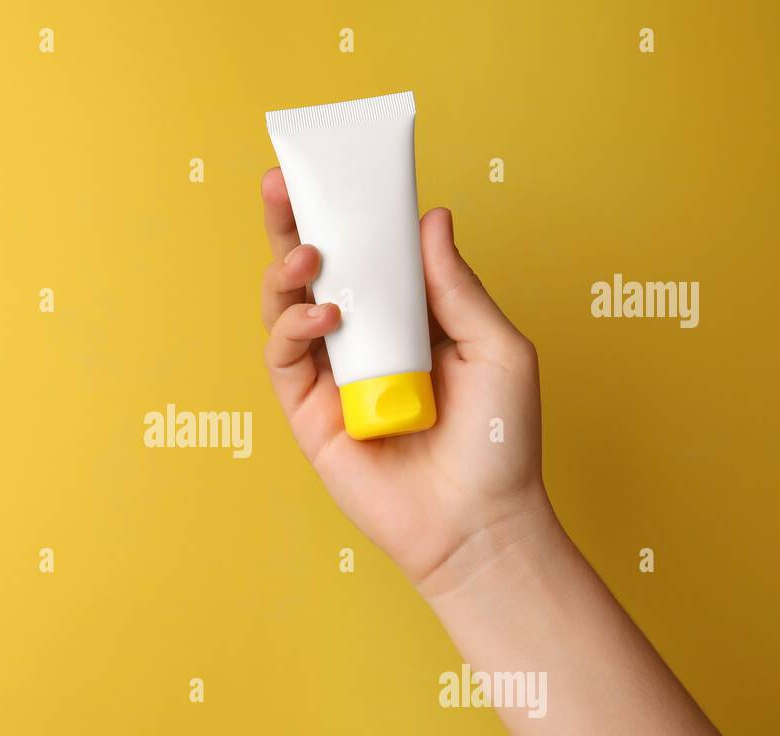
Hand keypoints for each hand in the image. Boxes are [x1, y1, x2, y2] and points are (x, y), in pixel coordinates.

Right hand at [260, 167, 553, 592]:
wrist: (479, 522)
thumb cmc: (499, 441)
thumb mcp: (496, 347)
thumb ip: (456, 287)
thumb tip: (431, 219)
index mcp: (408, 321)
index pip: (368, 256)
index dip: (348, 214)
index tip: (335, 169)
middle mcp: (363, 342)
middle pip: (314, 273)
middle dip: (292, 226)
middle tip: (280, 184)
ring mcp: (332, 378)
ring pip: (286, 309)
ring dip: (288, 272)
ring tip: (309, 254)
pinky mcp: (308, 415)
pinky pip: (284, 360)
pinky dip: (294, 328)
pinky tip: (324, 314)